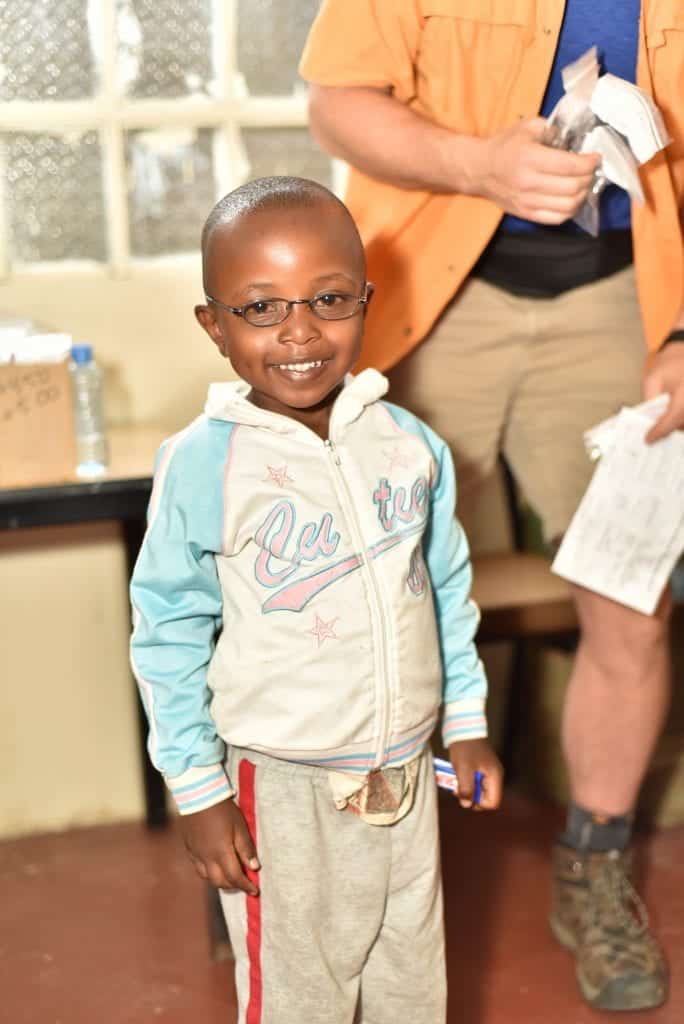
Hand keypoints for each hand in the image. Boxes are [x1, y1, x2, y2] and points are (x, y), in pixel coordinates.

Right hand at [180, 798, 259, 894]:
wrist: (198, 796)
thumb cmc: (223, 810)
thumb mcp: (239, 826)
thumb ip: (246, 848)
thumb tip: (254, 867)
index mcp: (221, 853)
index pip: (235, 877)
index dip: (245, 886)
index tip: (255, 891)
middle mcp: (206, 858)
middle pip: (220, 882)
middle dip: (234, 886)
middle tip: (244, 883)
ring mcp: (196, 855)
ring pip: (208, 878)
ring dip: (220, 881)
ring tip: (230, 877)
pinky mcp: (189, 849)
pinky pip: (199, 869)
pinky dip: (209, 873)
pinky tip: (215, 867)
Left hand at [448, 738, 502, 810]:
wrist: (462, 727)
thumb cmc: (465, 747)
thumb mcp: (464, 769)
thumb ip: (466, 789)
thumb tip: (467, 804)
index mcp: (495, 776)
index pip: (493, 802)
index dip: (478, 803)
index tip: (465, 795)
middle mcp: (494, 775)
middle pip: (485, 797)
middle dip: (471, 796)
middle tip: (457, 789)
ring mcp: (487, 770)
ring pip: (478, 789)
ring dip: (466, 788)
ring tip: (455, 780)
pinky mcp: (480, 766)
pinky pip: (474, 780)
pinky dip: (465, 780)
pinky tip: (457, 774)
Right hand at [474, 118, 599, 223]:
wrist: (479, 169)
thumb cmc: (504, 146)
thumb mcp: (527, 127)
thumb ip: (552, 129)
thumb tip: (573, 140)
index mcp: (530, 158)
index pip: (570, 165)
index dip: (589, 163)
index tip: (595, 157)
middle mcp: (529, 182)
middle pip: (573, 187)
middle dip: (588, 178)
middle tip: (590, 170)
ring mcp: (527, 201)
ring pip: (568, 206)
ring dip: (583, 195)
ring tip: (583, 185)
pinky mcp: (526, 213)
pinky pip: (556, 219)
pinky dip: (570, 210)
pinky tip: (572, 199)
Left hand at [644, 343, 683, 441]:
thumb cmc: (669, 365)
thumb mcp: (653, 379)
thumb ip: (650, 399)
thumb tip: (648, 420)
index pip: (673, 416)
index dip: (660, 430)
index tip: (648, 439)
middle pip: (681, 422)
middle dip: (666, 430)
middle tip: (651, 436)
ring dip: (674, 426)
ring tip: (658, 429)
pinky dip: (679, 421)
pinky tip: (668, 421)